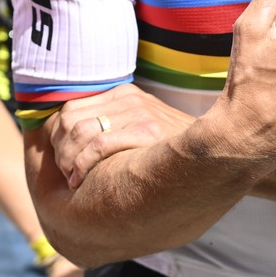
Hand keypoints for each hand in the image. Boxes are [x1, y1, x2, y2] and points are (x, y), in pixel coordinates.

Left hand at [48, 83, 193, 188]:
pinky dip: (82, 165)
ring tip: (72, 179)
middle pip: (70, 119)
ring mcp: (139, 113)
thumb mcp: (144, 127)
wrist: (218, 152)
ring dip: (68, 160)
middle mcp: (129, 99)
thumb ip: (114, 127)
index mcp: (123, 94)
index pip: (71, 108)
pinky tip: (80, 181)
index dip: (57, 136)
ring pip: (80, 132)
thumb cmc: (173, 150)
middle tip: (64, 173)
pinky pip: (99, 145)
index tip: (61, 160)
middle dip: (60, 149)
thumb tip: (71, 141)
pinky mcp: (147, 131)